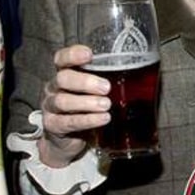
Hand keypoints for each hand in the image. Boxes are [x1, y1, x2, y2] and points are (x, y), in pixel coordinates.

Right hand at [38, 44, 110, 167]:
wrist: (68, 140)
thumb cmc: (86, 109)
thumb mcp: (96, 93)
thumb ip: (109, 82)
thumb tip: (144, 75)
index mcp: (65, 74)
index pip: (62, 58)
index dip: (72, 54)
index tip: (89, 54)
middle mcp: (54, 87)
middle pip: (63, 78)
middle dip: (85, 82)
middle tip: (106, 88)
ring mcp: (51, 107)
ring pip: (63, 101)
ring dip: (87, 103)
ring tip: (106, 105)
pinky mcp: (53, 125)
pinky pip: (68, 122)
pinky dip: (87, 120)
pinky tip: (102, 119)